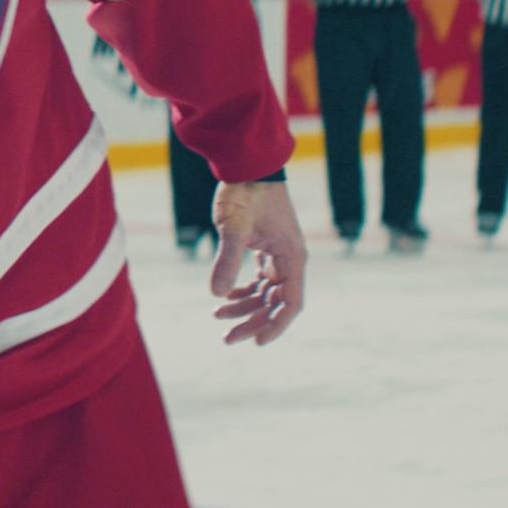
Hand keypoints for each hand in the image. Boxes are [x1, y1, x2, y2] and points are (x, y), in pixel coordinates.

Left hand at [208, 179, 305, 344]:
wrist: (247, 165)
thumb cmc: (245, 193)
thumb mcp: (234, 228)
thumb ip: (227, 260)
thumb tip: (215, 295)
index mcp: (291, 257)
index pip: (291, 304)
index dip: (276, 326)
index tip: (256, 343)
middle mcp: (289, 259)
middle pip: (275, 303)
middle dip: (252, 321)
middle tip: (227, 338)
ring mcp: (277, 254)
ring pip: (264, 293)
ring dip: (244, 307)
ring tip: (217, 316)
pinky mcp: (265, 247)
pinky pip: (257, 279)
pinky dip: (242, 290)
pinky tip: (223, 295)